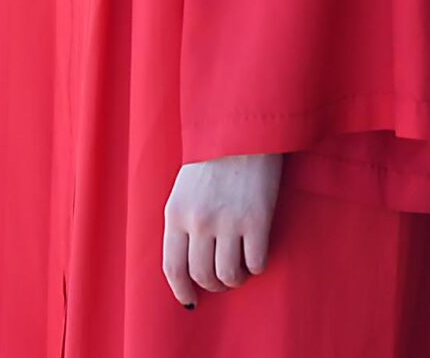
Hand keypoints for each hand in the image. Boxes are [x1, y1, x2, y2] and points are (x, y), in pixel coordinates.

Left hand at [162, 153, 281, 306]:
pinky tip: (256, 252)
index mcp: (175, 211)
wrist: (242, 128)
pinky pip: (256, 264)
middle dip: (213, 285)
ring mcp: (228, 222)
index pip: (172, 266)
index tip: (190, 300)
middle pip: (202, 275)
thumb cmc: (212, 156)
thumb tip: (187, 262)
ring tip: (239, 267)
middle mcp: (199, 221)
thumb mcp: (184, 187)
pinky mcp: (257, 221)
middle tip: (222, 279)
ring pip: (229, 276)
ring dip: (235, 278)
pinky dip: (256, 265)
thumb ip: (183, 220)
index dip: (181, 289)